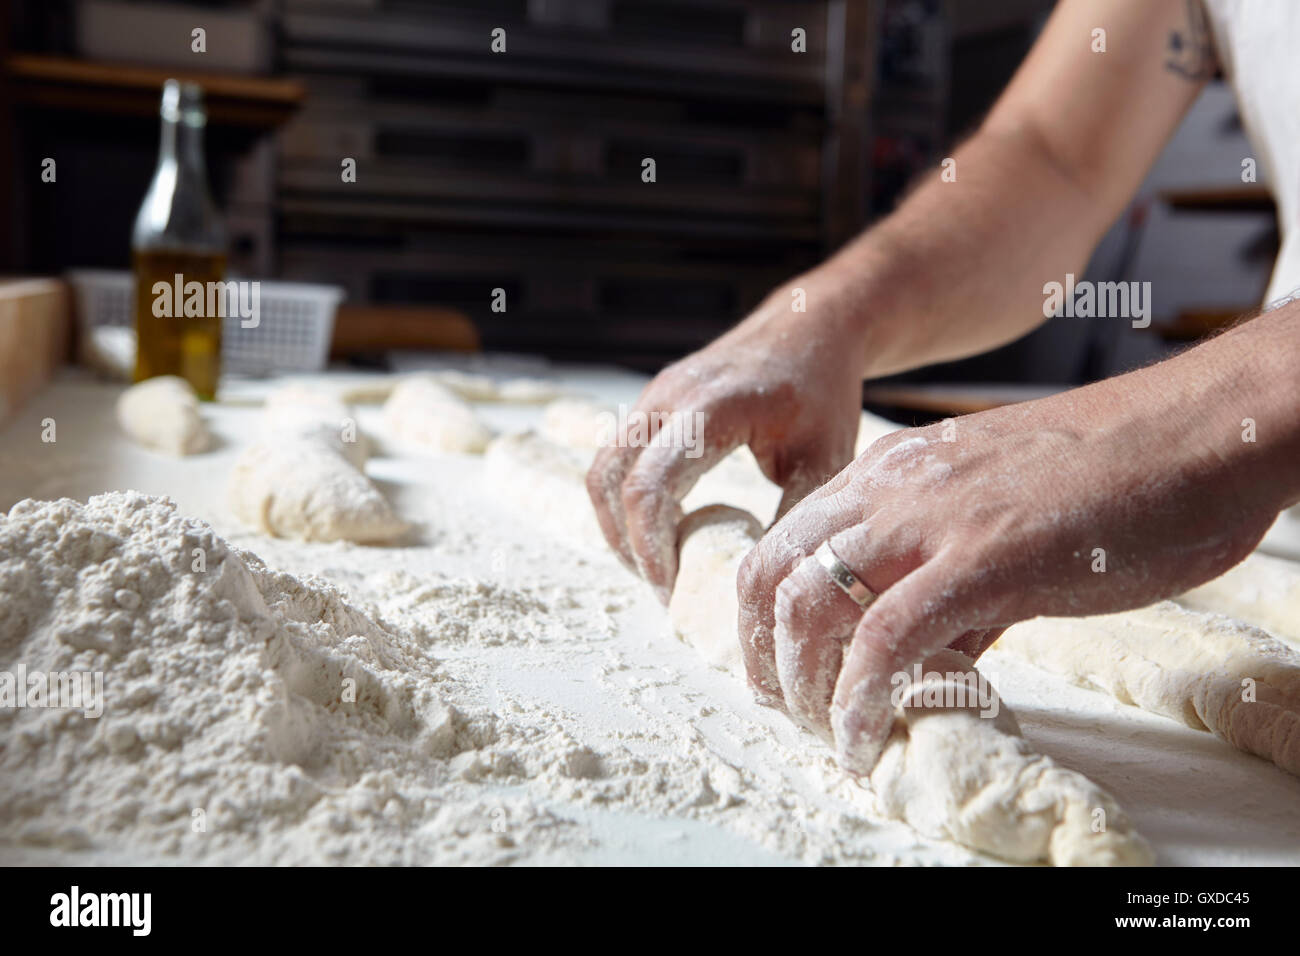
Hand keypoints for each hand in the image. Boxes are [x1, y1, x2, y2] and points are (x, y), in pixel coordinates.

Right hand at [586, 287, 865, 601]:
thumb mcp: (824, 461)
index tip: (670, 589)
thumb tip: (764, 586)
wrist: (811, 326)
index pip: (650, 485)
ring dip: (616, 521)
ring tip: (653, 565)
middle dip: (626, 542)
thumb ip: (792, 520)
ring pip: (603, 467)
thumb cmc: (823, 393)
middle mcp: (670, 396)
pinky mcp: (653, 401)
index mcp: (711, 409)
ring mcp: (655, 394)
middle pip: (610, 479)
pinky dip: (623, 497)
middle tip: (660, 588)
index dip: (650, 545)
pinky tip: (660, 528)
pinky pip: (616, 454)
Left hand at [738, 359, 1284, 774]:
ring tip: (827, 732)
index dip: (763, 617)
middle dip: (761, 656)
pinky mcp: (985, 560)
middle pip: (769, 574)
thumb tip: (930, 656)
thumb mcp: (998, 516)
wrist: (1200, 430)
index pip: (782, 544)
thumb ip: (953, 582)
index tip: (781, 669)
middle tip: (787, 710)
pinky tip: (863, 738)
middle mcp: (891, 489)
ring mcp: (932, 521)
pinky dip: (859, 700)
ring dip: (801, 686)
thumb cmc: (1114, 475)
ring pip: (809, 605)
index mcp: (890, 472)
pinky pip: (885, 639)